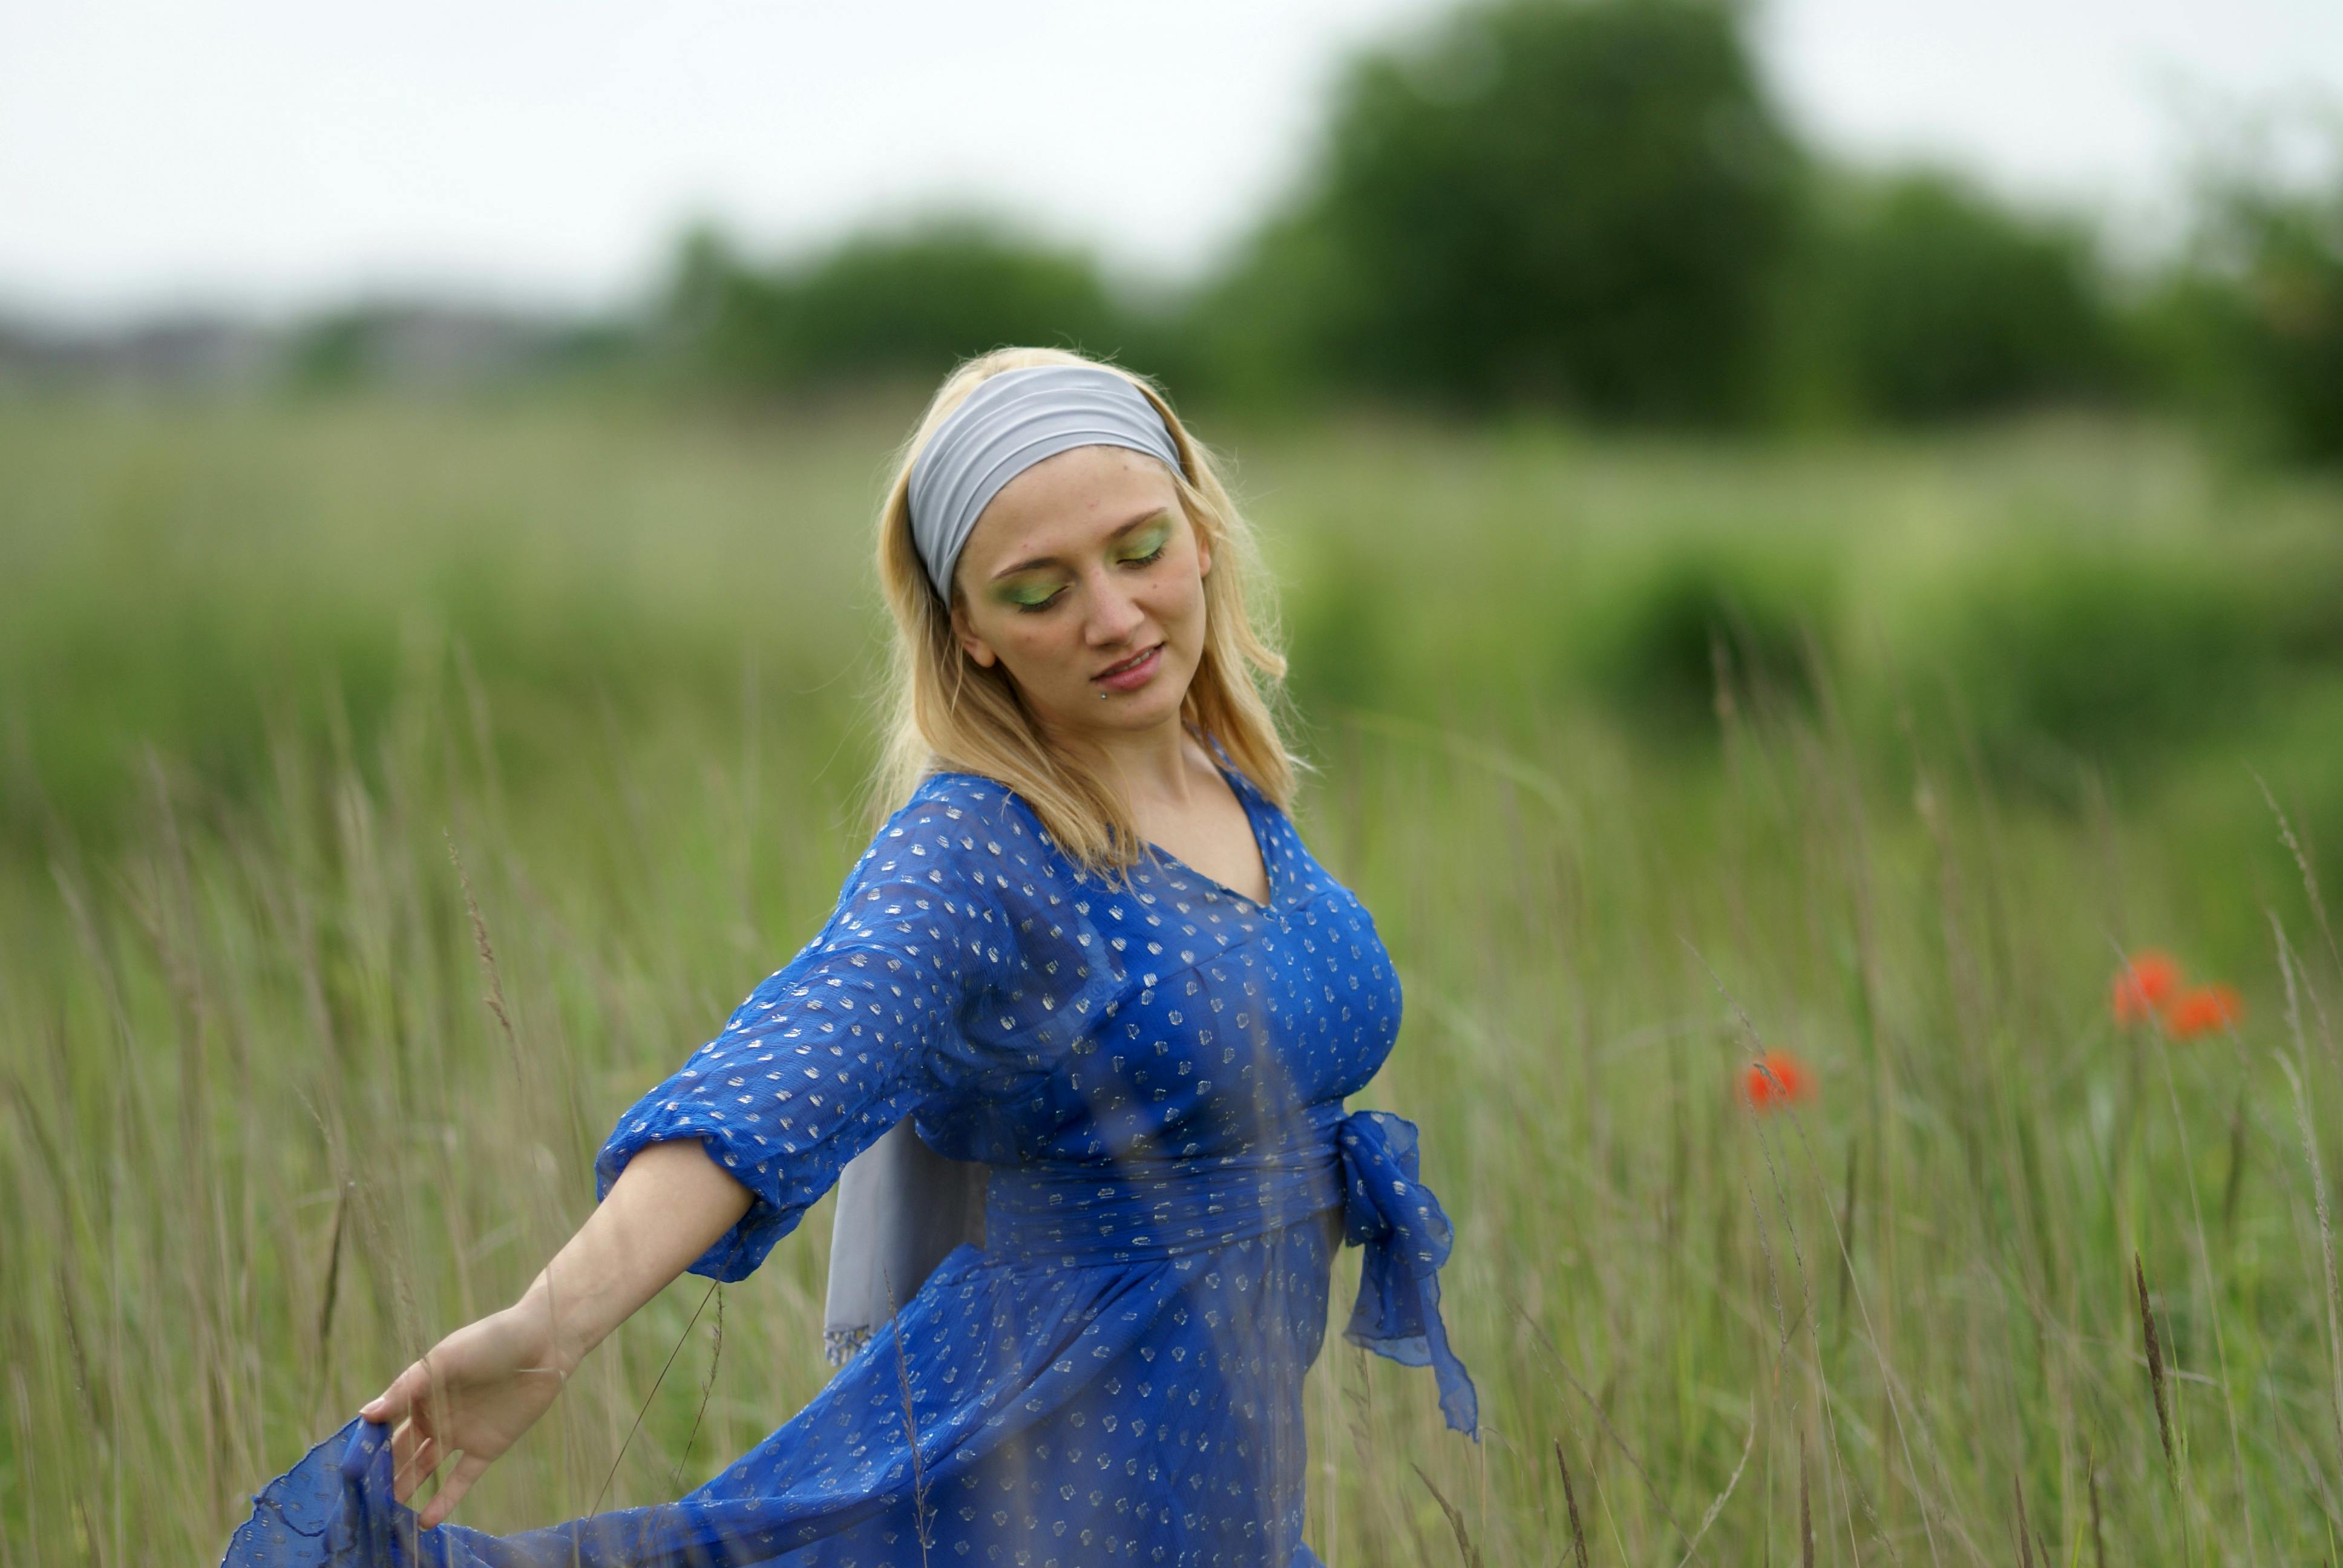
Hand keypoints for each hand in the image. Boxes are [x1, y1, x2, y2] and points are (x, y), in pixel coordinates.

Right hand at [359, 1297, 569, 1528]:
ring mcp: (460, 1433)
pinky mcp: (487, 1448)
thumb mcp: (444, 1360)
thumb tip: (366, 1415)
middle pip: (402, 1449)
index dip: (367, 1443)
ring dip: (406, 1488)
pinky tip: (425, 1522)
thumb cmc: (491, 1341)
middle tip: (360, 1498)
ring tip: (383, 1513)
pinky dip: (444, 1500)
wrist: (543, 1344)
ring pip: (425, 1467)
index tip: (346, 1467)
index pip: (387, 1422)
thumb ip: (406, 1389)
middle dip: (382, 1471)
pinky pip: (461, 1479)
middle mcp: (437, 1415)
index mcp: (421, 1391)